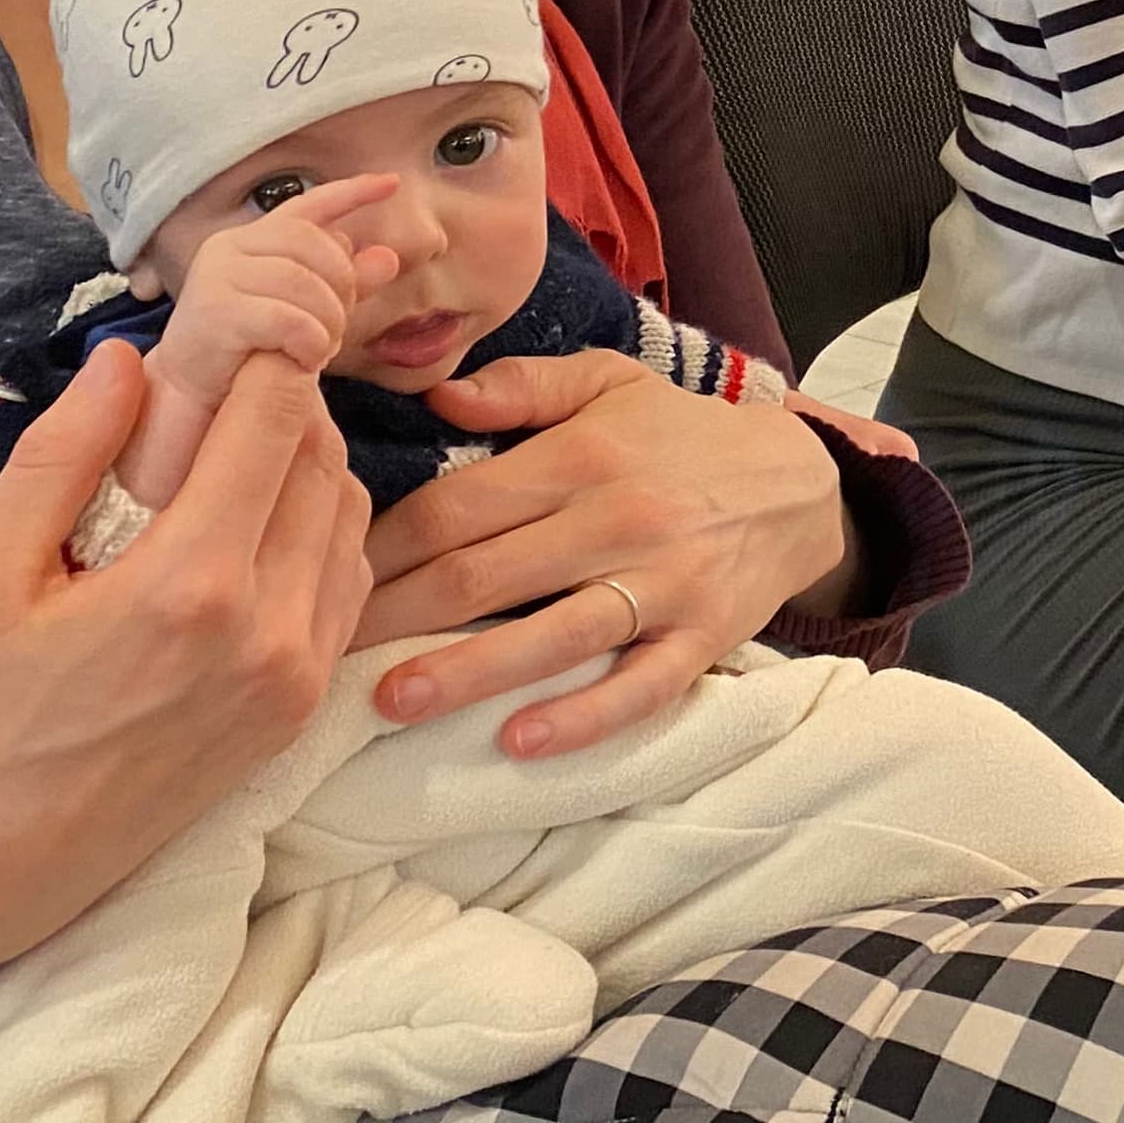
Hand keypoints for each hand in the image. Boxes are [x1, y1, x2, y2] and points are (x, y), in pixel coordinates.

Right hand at [0, 348, 368, 982]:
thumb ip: (60, 456)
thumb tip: (124, 358)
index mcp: (189, 585)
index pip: (275, 424)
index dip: (269, 359)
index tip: (246, 327)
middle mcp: (268, 630)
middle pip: (324, 463)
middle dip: (287, 406)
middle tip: (231, 386)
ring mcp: (297, 676)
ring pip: (350, 520)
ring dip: (310, 468)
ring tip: (236, 454)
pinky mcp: (302, 711)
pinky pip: (346, 586)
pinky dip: (320, 534)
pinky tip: (256, 526)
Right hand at [125, 176, 400, 508]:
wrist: (194, 393)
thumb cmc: (251, 349)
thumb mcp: (305, 310)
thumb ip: (343, 284)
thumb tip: (388, 258)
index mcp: (254, 239)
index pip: (308, 206)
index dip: (351, 193)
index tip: (391, 184)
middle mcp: (231, 246)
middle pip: (316, 246)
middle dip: (342, 288)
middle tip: (337, 329)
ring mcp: (218, 276)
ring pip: (304, 283)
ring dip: (327, 321)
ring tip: (320, 349)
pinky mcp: (215, 313)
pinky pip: (287, 318)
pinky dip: (308, 341)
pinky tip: (304, 359)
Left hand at [352, 347, 846, 757]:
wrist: (802, 481)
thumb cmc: (681, 435)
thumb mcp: (609, 383)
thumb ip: (522, 386)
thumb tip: (435, 396)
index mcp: (580, 456)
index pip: (456, 506)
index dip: (381, 546)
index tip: (322, 577)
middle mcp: (618, 518)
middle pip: (485, 574)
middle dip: (395, 616)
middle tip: (321, 652)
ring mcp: (664, 583)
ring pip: (554, 634)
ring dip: (469, 671)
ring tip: (393, 702)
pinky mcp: (702, 636)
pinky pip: (640, 686)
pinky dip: (583, 714)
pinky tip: (522, 739)